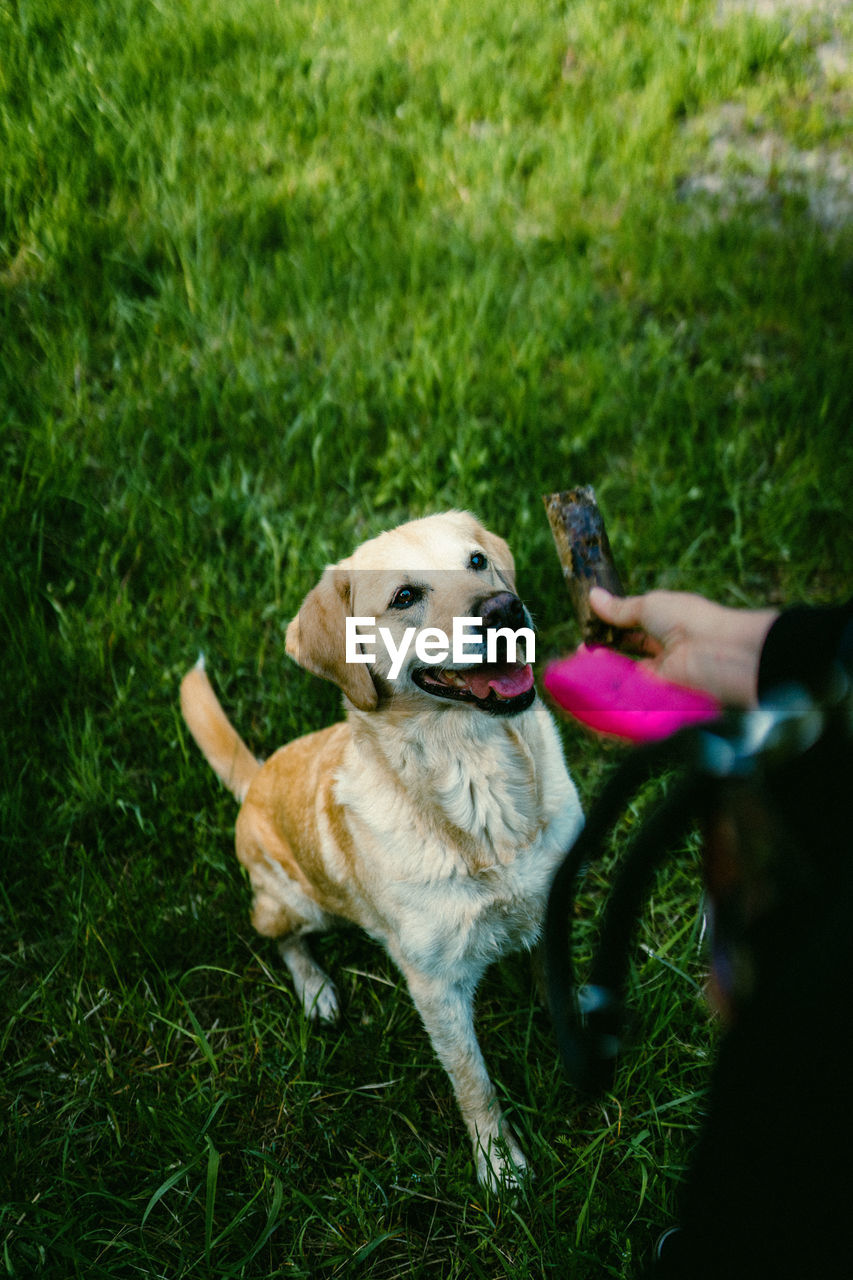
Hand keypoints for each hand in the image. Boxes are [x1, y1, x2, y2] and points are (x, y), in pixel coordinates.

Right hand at [589, 587, 779, 707]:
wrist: (720, 654)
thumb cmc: (690, 620)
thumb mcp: (650, 606)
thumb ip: (620, 608)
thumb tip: (592, 596)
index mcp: (667, 621)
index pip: (634, 625)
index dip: (611, 626)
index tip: (588, 626)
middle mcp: (666, 648)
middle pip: (629, 651)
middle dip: (604, 650)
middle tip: (579, 651)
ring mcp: (663, 673)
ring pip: (628, 673)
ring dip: (605, 670)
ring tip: (579, 666)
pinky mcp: (660, 696)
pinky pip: (633, 693)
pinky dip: (614, 689)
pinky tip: (593, 684)